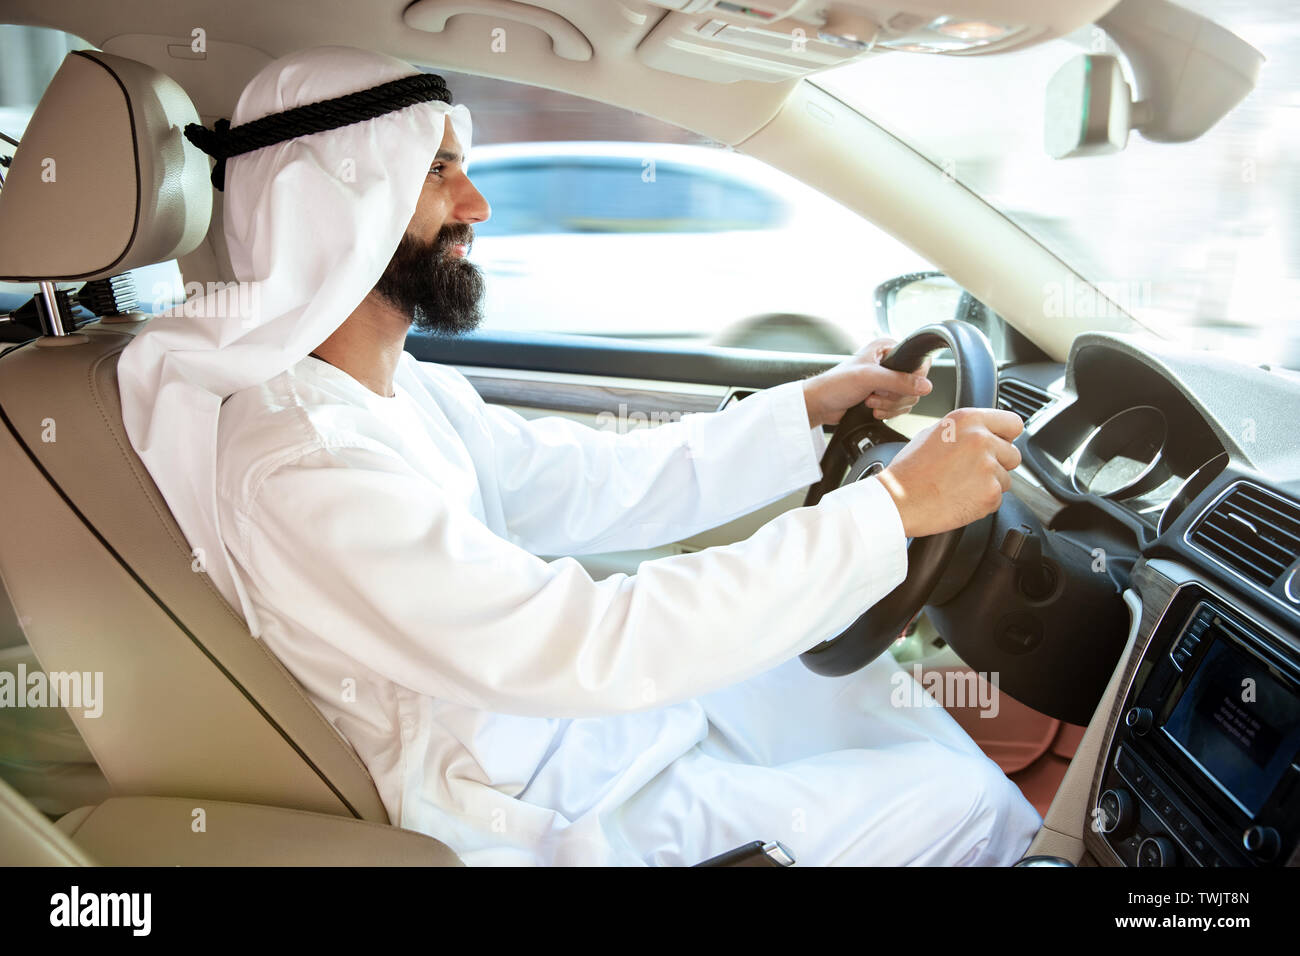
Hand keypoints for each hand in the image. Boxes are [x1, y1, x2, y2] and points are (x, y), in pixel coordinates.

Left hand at [802, 337, 932, 428]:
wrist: (822, 404)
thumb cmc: (836, 384)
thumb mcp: (868, 378)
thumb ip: (898, 381)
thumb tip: (924, 386)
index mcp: (887, 348)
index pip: (919, 363)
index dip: (912, 379)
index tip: (894, 386)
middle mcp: (890, 363)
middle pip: (915, 385)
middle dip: (894, 396)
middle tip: (875, 394)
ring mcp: (888, 381)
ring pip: (908, 399)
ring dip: (889, 405)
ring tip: (869, 401)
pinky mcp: (885, 397)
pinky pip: (900, 408)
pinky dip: (888, 412)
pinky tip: (873, 410)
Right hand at [876, 408, 1023, 537]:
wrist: (898, 501)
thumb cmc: (908, 471)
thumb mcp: (932, 434)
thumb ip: (964, 430)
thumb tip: (983, 432)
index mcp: (968, 420)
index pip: (1013, 423)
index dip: (1006, 437)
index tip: (999, 445)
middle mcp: (981, 439)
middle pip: (1013, 454)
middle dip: (998, 464)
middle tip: (971, 472)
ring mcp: (988, 467)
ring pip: (1006, 478)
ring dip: (989, 484)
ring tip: (960, 486)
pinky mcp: (990, 494)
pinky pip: (998, 499)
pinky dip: (982, 502)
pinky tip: (960, 499)